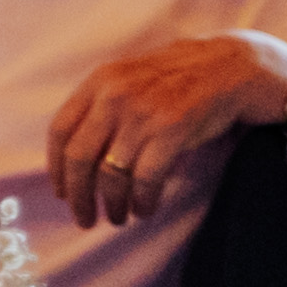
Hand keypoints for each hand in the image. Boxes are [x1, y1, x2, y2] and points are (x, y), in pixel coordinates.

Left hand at [52, 28, 286, 227]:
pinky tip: (145, 208)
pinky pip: (145, 177)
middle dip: (79, 195)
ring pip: (111, 172)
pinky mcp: (172, 129)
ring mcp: (143, 112)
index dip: (56, 168)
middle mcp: (114, 96)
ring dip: (113, 203)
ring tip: (119, 217)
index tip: (61, 192)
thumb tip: (77, 162)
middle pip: (80, 156)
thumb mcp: (128, 82)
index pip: (60, 130)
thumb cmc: (175, 82)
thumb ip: (100, 111)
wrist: (229, 67)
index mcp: (98, 82)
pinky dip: (142, 199)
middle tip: (85, 219)